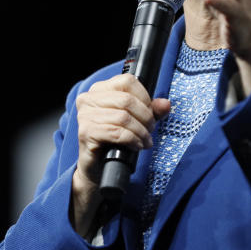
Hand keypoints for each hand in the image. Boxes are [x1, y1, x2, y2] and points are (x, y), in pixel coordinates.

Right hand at [72, 74, 169, 233]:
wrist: (98, 168)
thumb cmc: (115, 141)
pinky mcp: (86, 133)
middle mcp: (88, 99)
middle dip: (145, 117)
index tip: (150, 112)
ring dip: (140, 131)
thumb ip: (151, 110)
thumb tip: (165, 104)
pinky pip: (117, 133)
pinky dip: (132, 140)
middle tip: (151, 130)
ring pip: (123, 117)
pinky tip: (136, 145)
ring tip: (145, 140)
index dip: (144, 97)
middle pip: (127, 100)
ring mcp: (85, 116)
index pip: (127, 81)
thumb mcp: (136, 121)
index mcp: (99, 90)